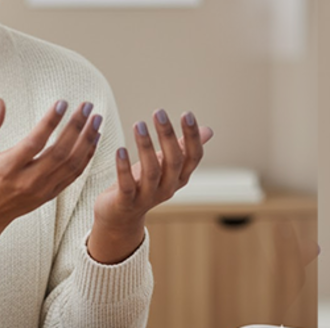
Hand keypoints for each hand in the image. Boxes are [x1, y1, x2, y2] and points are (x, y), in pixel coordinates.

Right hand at [0, 98, 101, 231]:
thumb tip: (0, 102)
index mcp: (8, 168)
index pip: (34, 143)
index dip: (50, 122)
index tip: (62, 103)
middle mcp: (28, 181)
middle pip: (59, 153)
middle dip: (76, 127)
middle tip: (87, 105)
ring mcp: (41, 190)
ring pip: (71, 164)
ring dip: (86, 140)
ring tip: (96, 119)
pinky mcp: (50, 195)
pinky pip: (74, 175)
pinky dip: (86, 157)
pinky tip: (93, 139)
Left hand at [92, 109, 212, 231]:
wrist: (120, 217)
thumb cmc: (143, 184)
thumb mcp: (164, 165)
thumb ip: (183, 148)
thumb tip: (209, 130)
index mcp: (179, 177)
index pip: (193, 156)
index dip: (192, 136)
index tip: (187, 113)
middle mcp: (168, 187)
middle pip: (174, 161)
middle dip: (167, 136)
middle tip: (159, 112)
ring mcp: (148, 196)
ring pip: (151, 171)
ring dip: (145, 146)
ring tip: (138, 124)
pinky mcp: (127, 202)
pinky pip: (127, 185)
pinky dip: (123, 168)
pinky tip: (120, 150)